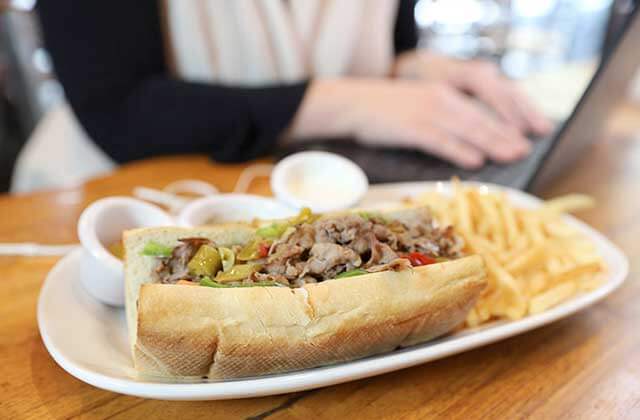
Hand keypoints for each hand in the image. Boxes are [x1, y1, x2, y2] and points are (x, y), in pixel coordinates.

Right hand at [289, 79, 533, 168]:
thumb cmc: (385, 110)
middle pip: (479, 119)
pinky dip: (460, 151)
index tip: (524, 136)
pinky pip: (442, 141)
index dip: (504, 123)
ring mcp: (426, 113)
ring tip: (512, 155)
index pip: (481, 108)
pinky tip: (476, 161)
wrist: (353, 103)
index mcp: (443, 93)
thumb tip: (467, 140)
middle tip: (525, 149)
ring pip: (466, 129)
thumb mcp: (418, 106)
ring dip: (492, 143)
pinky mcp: (411, 128)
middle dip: (505, 134)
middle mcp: (440, 99)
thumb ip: (441, 118)